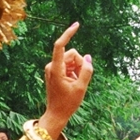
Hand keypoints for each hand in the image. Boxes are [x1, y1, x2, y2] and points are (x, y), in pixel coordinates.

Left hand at [38, 23, 92, 139]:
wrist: (56, 114)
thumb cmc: (67, 103)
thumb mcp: (81, 87)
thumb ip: (86, 70)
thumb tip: (88, 57)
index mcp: (56, 69)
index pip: (60, 46)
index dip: (68, 34)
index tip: (77, 25)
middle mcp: (52, 66)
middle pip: (72, 54)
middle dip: (80, 63)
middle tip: (80, 79)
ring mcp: (53, 68)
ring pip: (72, 60)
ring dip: (77, 69)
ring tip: (75, 83)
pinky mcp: (55, 71)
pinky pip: (69, 65)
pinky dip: (74, 72)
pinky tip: (73, 83)